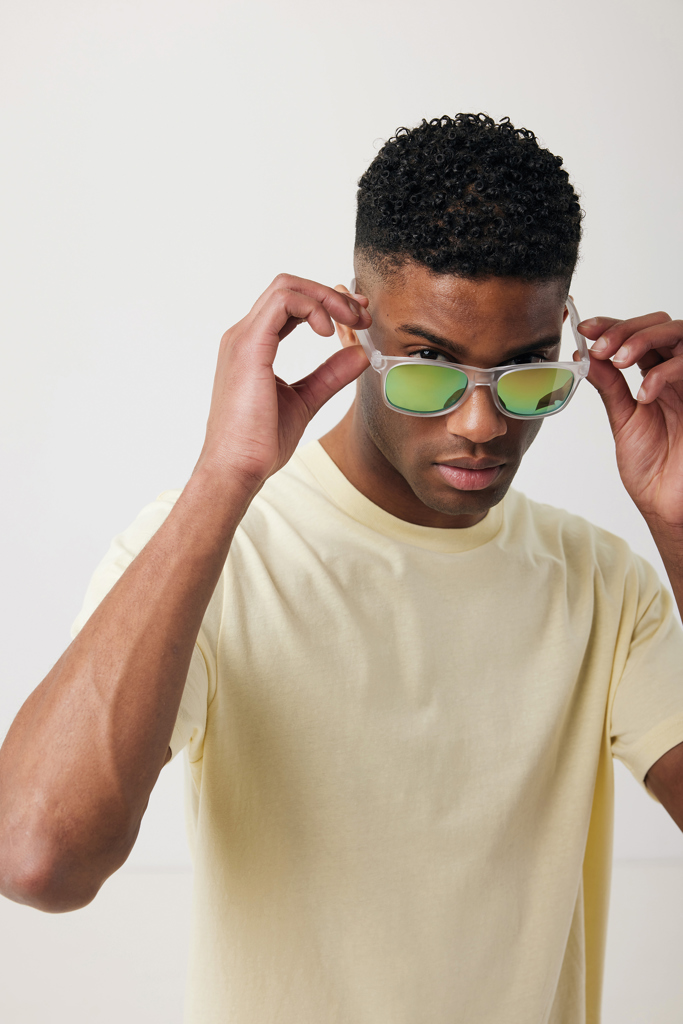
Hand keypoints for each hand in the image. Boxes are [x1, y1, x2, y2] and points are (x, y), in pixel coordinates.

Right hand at [194, 274, 370, 492]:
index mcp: (253, 346)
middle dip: (331, 295)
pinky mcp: (249, 347)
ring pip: (286, 287)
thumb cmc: (259, 442)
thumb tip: (359, 354)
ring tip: (350, 321)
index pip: (289, 305)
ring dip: (326, 298)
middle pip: (289, 287)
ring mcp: (243, 338)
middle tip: (361, 315)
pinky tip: (329, 332)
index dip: (326, 303)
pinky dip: (312, 308)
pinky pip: (283, 302)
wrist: (237, 467)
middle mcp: (244, 335)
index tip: (356, 317)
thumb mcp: (306, 400)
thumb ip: (330, 375)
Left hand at [578, 311, 682, 528]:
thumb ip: (609, 386)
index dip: (612, 324)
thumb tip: (585, 355)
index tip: (584, 328)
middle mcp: (677, 376)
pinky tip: (644, 394)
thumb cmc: (651, 467)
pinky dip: (663, 373)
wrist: (666, 503)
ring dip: (643, 340)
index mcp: (656, 378)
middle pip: (662, 325)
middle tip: (599, 346)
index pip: (638, 335)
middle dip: (625, 329)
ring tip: (618, 360)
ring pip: (679, 334)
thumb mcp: (623, 419)